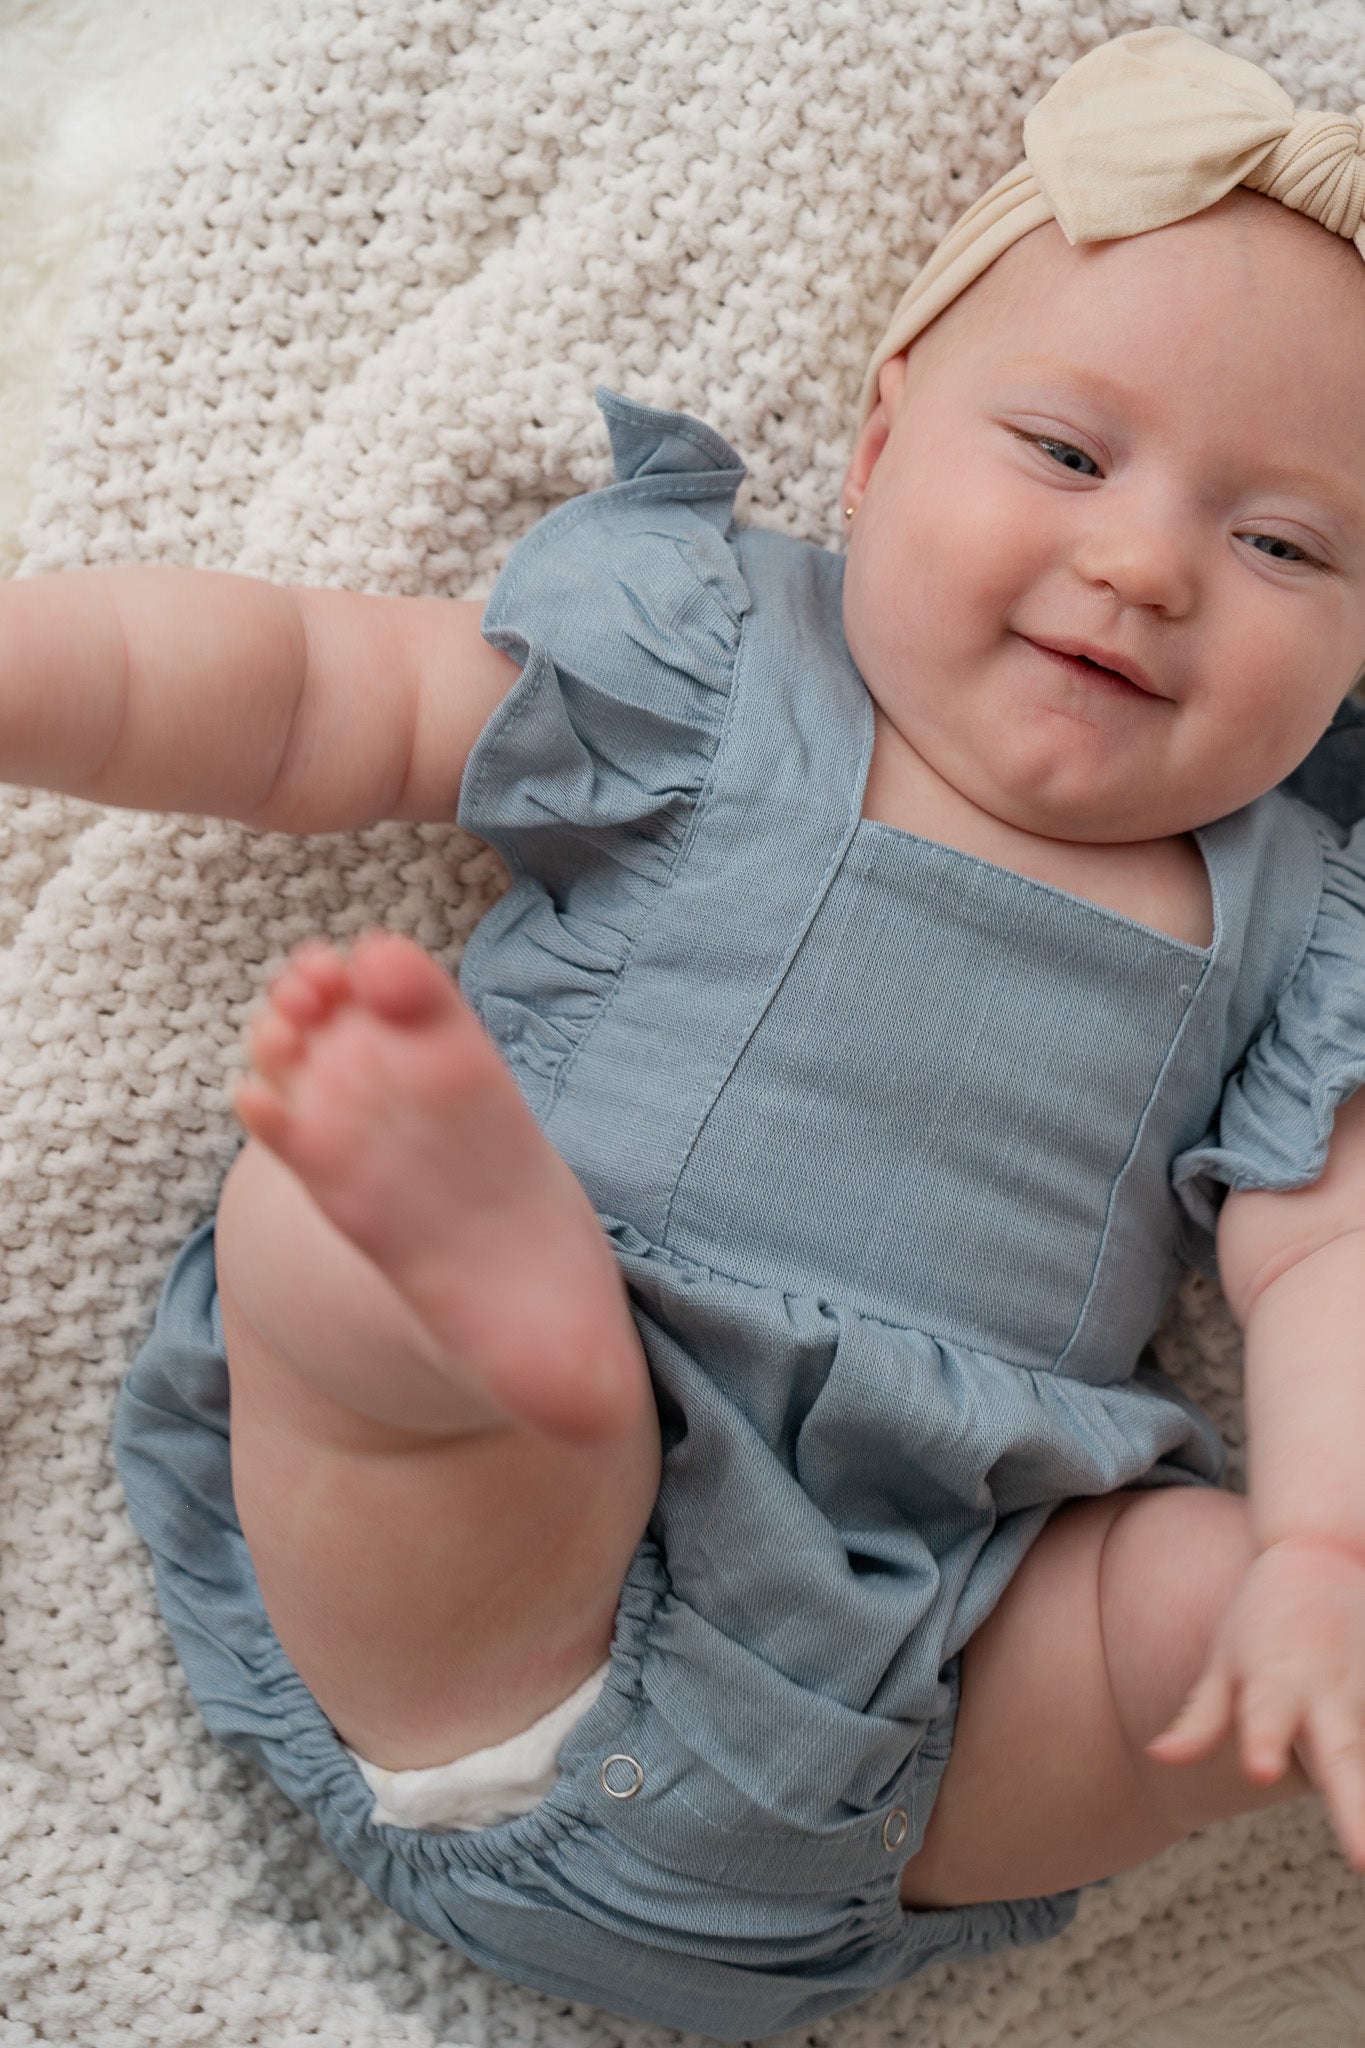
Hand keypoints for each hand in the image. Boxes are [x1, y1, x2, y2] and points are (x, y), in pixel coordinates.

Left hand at [1146, 1534, 1364, 1871]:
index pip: (1265, 1716)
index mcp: (1276, 1680)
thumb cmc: (1260, 1620)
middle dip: (1355, 1810)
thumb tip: (1158, 1756)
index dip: (1263, 1740)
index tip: (1258, 1768)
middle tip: (1363, 1863)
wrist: (1324, 1555)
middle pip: (1342, 1757)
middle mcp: (1329, 1691)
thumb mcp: (1224, 1660)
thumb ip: (1200, 1717)